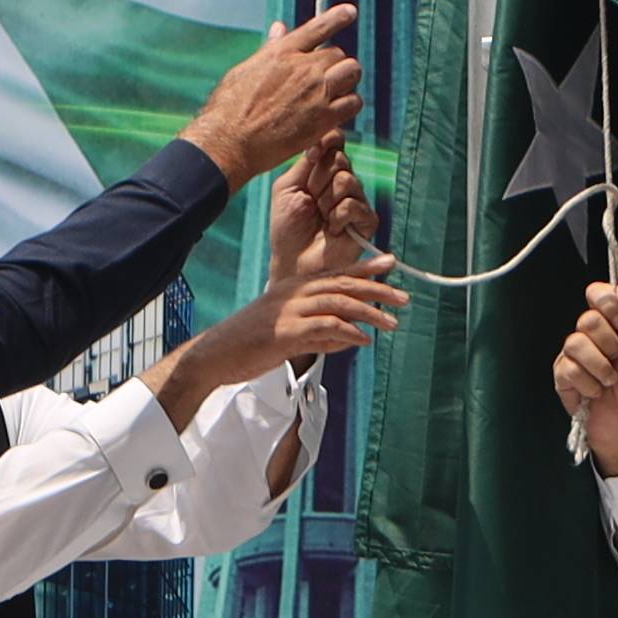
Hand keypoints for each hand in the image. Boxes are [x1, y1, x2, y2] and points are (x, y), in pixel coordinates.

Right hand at [161, 161, 401, 415]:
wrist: (213, 355)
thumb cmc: (248, 344)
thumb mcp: (288, 334)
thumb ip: (319, 333)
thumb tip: (350, 337)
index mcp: (293, 289)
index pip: (336, 273)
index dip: (365, 267)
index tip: (390, 262)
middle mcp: (294, 293)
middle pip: (343, 284)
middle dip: (377, 288)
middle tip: (403, 297)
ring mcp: (289, 311)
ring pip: (339, 302)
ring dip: (369, 312)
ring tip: (391, 323)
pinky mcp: (285, 332)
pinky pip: (324, 326)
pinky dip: (347, 332)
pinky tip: (363, 340)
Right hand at [174, 6, 362, 186]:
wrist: (229, 142)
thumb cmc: (229, 108)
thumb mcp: (245, 70)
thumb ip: (269, 49)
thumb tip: (280, 28)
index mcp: (282, 52)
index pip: (318, 27)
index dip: (337, 17)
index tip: (350, 12)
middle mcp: (303, 67)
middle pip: (339, 54)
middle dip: (335, 64)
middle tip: (326, 78)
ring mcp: (316, 92)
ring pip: (351, 73)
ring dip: (346, 81)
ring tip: (335, 92)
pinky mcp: (324, 118)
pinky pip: (353, 102)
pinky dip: (349, 105)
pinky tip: (337, 112)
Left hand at [267, 142, 380, 297]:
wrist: (292, 263)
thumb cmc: (286, 228)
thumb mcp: (287, 188)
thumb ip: (304, 162)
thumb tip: (324, 138)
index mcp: (325, 172)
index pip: (335, 142)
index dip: (326, 142)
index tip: (311, 155)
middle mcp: (344, 183)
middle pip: (340, 159)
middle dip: (317, 181)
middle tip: (310, 201)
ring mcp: (358, 201)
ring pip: (347, 180)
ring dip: (325, 201)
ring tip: (320, 218)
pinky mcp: (367, 221)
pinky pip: (353, 204)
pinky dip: (337, 217)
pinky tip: (331, 230)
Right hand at [555, 278, 617, 469]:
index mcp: (613, 322)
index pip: (598, 293)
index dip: (605, 302)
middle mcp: (590, 334)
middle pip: (587, 320)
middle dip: (608, 343)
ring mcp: (573, 354)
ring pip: (575, 343)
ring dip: (600, 367)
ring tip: (610, 381)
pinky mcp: (562, 375)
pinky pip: (568, 369)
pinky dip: (588, 384)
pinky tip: (595, 393)